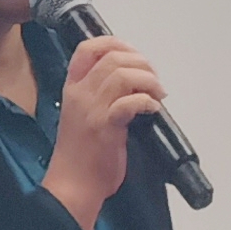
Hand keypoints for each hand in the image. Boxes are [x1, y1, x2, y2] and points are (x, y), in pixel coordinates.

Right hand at [41, 32, 163, 229]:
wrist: (73, 186)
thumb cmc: (81, 155)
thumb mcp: (84, 116)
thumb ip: (101, 96)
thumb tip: (132, 83)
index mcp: (72, 88)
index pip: (87, 48)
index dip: (115, 43)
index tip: (134, 56)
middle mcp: (80, 94)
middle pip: (112, 57)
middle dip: (141, 63)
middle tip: (154, 81)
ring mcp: (91, 110)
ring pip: (122, 74)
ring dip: (148, 80)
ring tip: (158, 95)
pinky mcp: (105, 127)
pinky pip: (129, 102)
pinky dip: (147, 101)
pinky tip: (153, 109)